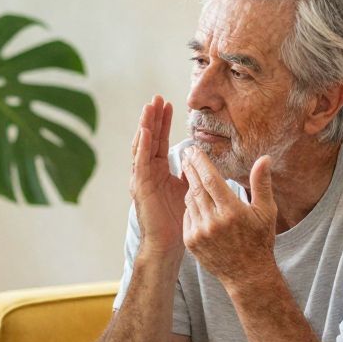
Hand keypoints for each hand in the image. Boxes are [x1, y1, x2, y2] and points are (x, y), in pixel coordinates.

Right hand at [130, 95, 188, 260]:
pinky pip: (140, 161)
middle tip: (157, 98)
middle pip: (149, 139)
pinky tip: (146, 130)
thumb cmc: (178, 220)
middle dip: (153, 118)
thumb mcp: (189, 189)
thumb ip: (192, 173)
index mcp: (158, 171)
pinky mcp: (140, 186)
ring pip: (142, 146)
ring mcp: (141, 178)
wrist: (168, 243)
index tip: (168, 104)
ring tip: (149, 107)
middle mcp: (147, 172)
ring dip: (146, 126)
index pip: (160, 141)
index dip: (163, 123)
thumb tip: (202, 160)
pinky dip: (143, 145)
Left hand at [181, 146, 277, 289]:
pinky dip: (190, 205)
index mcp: (231, 211)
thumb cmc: (260, 240)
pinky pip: (187, 216)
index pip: (210, 179)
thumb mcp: (266, 211)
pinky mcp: (191, 242)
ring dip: (189, 185)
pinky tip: (194, 197)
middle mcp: (213, 222)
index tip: (194, 150)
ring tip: (190, 172)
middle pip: (196, 187)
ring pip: (190, 200)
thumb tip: (264, 158)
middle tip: (186, 153)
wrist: (247, 274)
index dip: (200, 162)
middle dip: (191, 168)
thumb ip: (261, 183)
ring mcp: (199, 233)